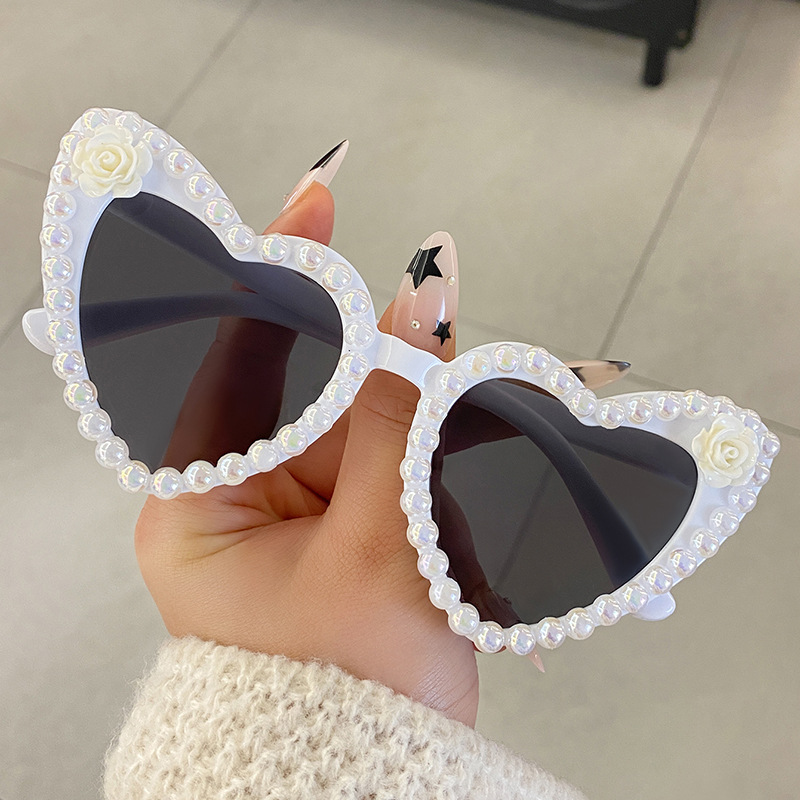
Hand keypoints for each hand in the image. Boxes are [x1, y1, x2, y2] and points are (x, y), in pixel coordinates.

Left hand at [133, 181, 479, 725]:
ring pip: (366, 413)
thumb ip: (400, 424)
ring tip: (469, 430)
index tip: (316, 199)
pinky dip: (438, 442)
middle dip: (383, 357)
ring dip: (424, 404)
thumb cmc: (347, 698)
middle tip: (442, 332)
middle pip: (314, 381)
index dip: (271, 279)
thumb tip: (420, 304)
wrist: (378, 783)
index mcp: (202, 505)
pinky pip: (395, 451)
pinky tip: (473, 452)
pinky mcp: (354, 517)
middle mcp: (246, 493)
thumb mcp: (377, 552)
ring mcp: (304, 503)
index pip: (228, 363)